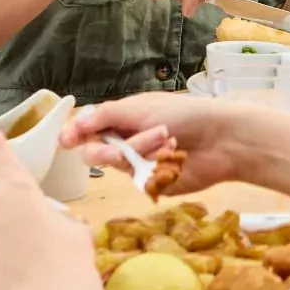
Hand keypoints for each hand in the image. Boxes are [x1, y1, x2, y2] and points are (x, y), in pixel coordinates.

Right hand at [61, 93, 252, 194]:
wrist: (223, 139)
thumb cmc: (186, 115)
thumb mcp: (142, 108)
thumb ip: (106, 115)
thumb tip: (75, 121)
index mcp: (123, 117)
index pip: (88, 127)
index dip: (74, 133)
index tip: (66, 140)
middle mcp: (126, 140)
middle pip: (94, 151)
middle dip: (107, 150)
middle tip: (122, 150)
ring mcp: (138, 163)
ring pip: (116, 165)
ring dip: (139, 151)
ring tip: (166, 139)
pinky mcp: (152, 182)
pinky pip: (137, 179)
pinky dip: (153, 166)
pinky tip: (172, 156)